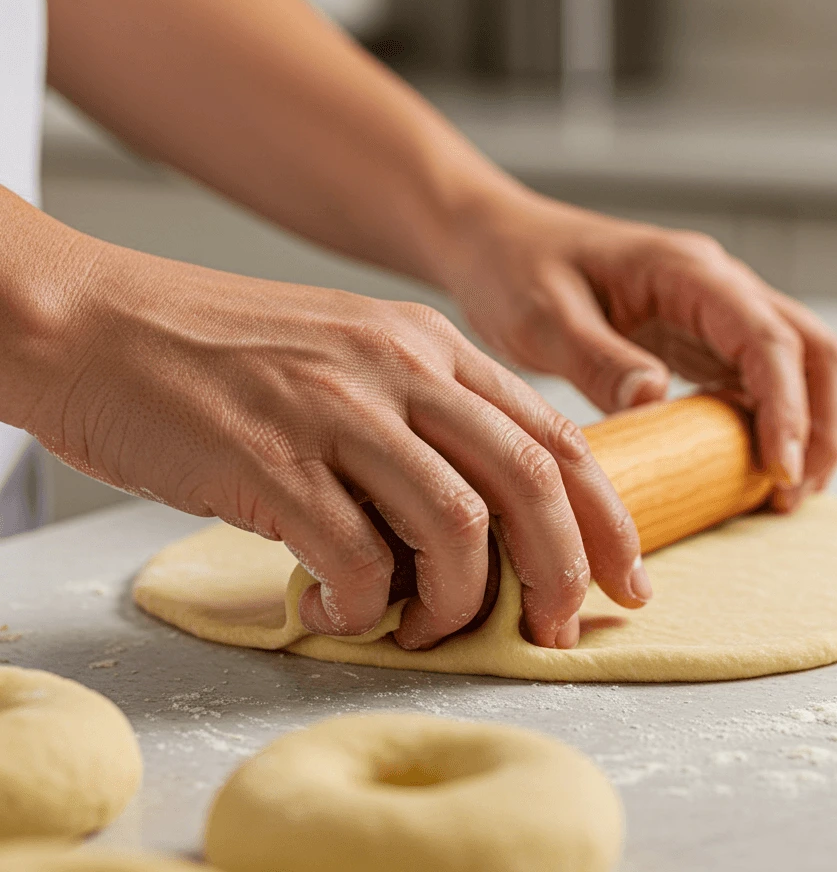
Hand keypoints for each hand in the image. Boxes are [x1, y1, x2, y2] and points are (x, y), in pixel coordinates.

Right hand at [21, 233, 652, 649]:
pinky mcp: (268, 459)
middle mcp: (398, 366)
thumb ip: (420, 422)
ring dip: (456, 602)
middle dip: (563, 571)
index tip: (624, 577)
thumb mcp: (350, 356)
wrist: (98, 321)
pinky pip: (353, 557)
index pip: (555, 435)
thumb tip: (474, 528)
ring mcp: (335, 408)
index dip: (605, 517)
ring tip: (425, 629)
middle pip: (530, 481)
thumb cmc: (222, 351)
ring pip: (457, 525)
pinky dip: (361, 603)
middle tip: (558, 629)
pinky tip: (337, 606)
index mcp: (428, 344)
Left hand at [446, 196, 836, 510]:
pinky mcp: (697, 336)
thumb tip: (656, 401)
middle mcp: (714, 285)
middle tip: (795, 492)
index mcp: (685, 271)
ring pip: (799, 362)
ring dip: (807, 424)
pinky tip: (751, 465)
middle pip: (812, 348)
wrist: (496, 244)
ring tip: (783, 492)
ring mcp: (712, 310)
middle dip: (821, 421)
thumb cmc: (515, 268)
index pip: (767, 338)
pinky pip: (757, 378)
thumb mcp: (543, 318)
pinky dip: (771, 421)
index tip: (782, 470)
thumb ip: (599, 359)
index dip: (789, 406)